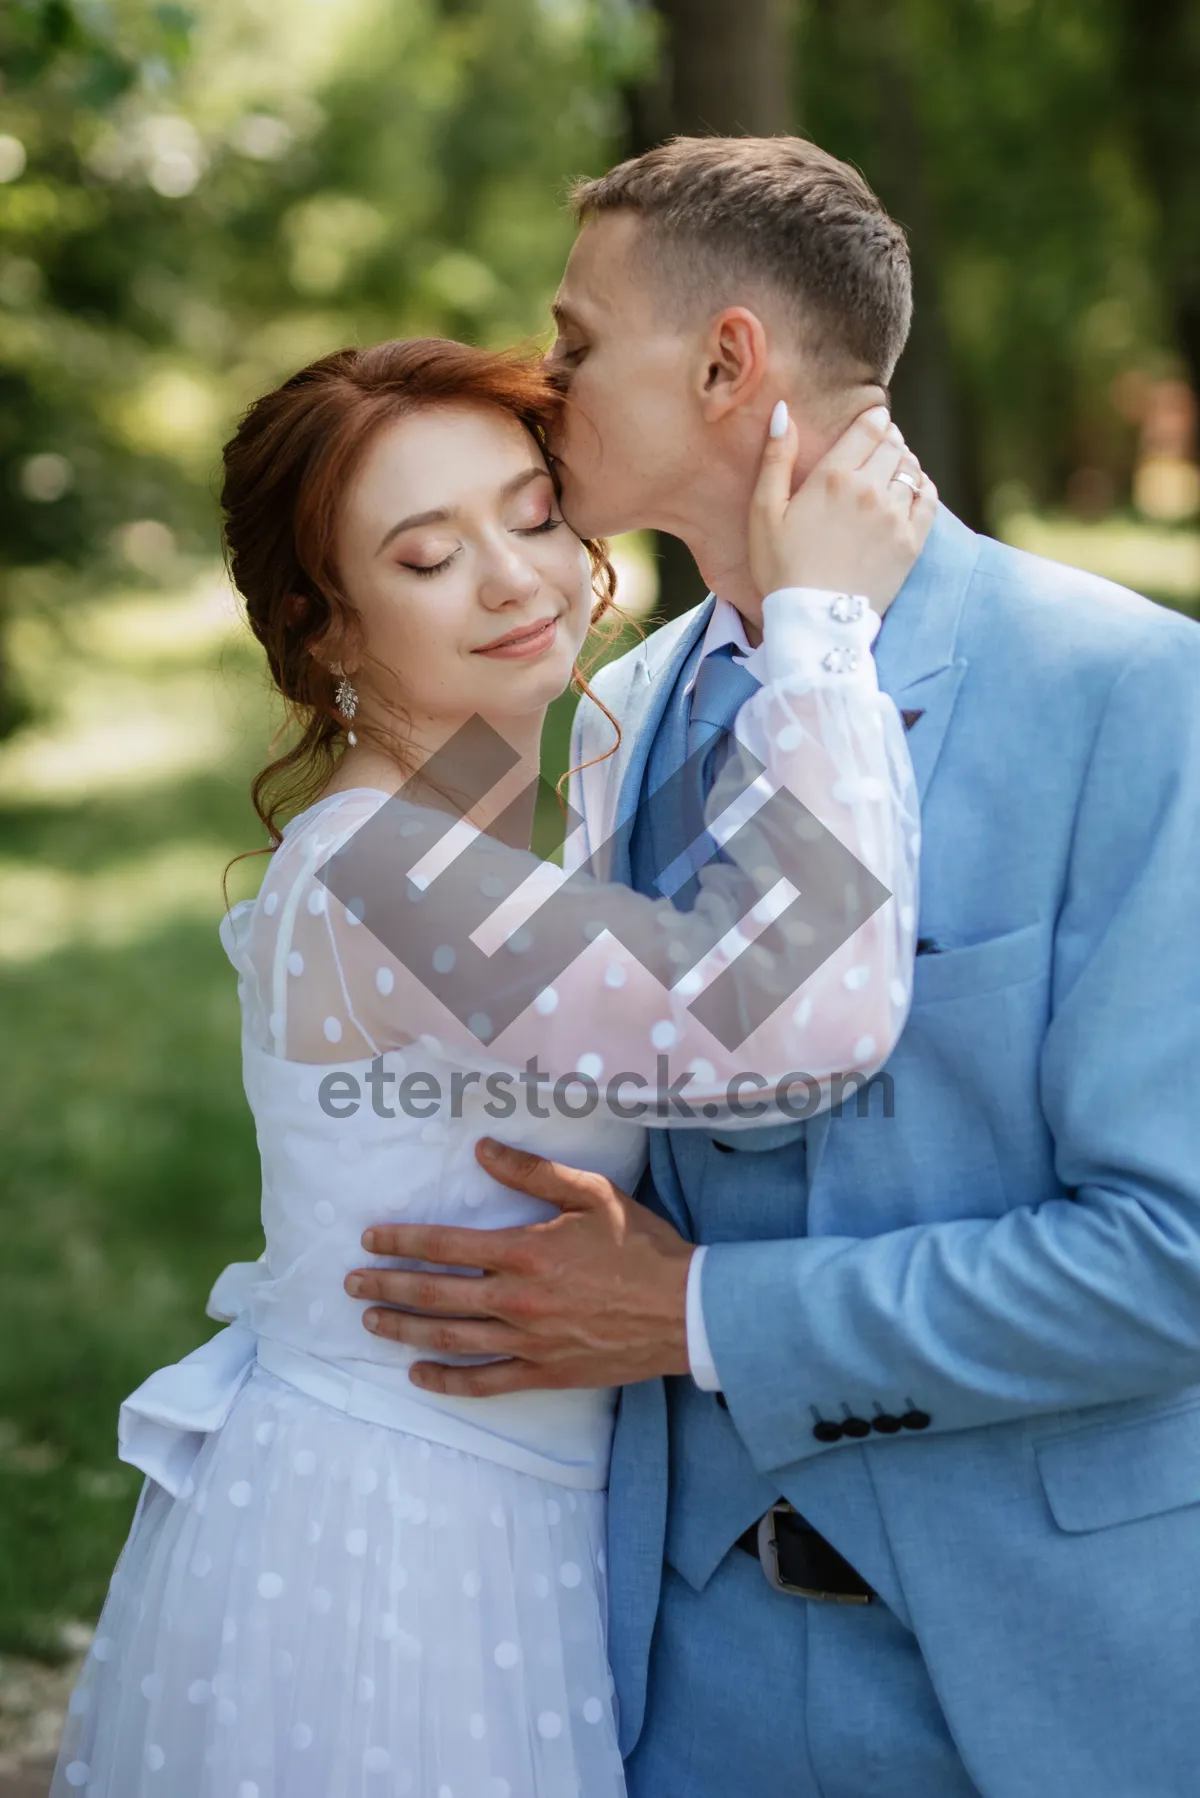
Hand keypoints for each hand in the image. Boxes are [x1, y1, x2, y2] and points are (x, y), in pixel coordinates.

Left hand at [343, 1139, 695, 1395]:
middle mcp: (517, 1300)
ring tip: (372, 1321)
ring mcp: (528, 1341)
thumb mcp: (592, 1193)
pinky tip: (419, 1375)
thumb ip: (533, 1172)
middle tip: (352, 1283)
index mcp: (524, 1252)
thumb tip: (483, 1150)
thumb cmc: (642, 1246)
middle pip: (436, 1294)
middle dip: (388, 1286)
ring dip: (405, 1329)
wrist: (685, 1310)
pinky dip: (448, 1381)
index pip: (445, 1246)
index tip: (370, 1239)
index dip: (402, 1241)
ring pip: (450, 1339)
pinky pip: (486, 1382)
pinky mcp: (545, 1372)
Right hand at [749, 402, 936, 613]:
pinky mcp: (911, 542)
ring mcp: (894, 516)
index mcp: (833, 476)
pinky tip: (912, 490)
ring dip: (904, 462)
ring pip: (911, 469)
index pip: (868, 428)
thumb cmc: (781, 568)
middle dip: (888, 439)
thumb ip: (775, 459)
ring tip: (893, 469)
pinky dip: (923, 487)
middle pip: (892, 445)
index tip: (874, 419)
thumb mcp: (764, 512)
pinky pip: (929, 498)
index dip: (874, 418)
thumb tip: (784, 413)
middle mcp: (870, 489)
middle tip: (881, 444)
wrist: (815, 620)